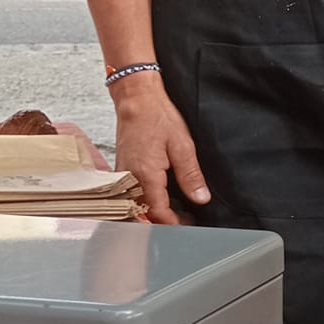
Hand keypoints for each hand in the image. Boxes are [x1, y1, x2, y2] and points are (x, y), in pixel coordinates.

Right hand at [112, 73, 209, 223]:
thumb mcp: (183, 145)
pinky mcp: (122, 168)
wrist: (136, 98)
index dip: (173, 223)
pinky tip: (162, 196)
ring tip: (177, 212)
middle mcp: (130, 178)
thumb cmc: (157, 117)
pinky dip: (146, 198)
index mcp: (146, 175)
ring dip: (154, 211)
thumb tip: (201, 197)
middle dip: (163, 221)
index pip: (157, 212)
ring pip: (137, 203)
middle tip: (185, 220)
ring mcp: (123, 174)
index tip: (188, 225)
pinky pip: (133, 191)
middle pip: (144, 212)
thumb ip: (191, 175)